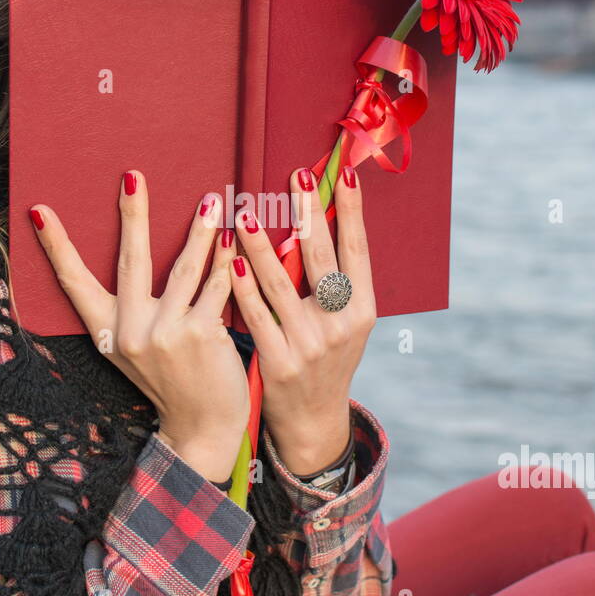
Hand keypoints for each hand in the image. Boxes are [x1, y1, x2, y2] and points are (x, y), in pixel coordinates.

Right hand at [28, 173, 250, 482]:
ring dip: (199, 230)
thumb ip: (135, 308)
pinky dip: (228, 263)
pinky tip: (238, 241)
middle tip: (133, 176)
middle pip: (130, 259)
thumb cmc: (173, 381)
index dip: (56, 246)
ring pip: (183, 267)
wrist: (202, 428)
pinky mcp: (200, 335)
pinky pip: (216, 286)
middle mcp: (129, 331)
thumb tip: (138, 253)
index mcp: (107, 332)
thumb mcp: (137, 349)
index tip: (39, 211)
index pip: (73, 281)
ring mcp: (164, 333)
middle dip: (132, 215)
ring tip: (210, 201)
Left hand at [230, 164, 375, 477]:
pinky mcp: (280, 363)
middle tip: (297, 177)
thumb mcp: (343, 323)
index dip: (351, 211)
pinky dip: (244, 288)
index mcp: (363, 309)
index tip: (343, 174)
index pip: (358, 249)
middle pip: (322, 259)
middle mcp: (341, 325)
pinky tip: (232, 261)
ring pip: (282, 284)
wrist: (313, 422)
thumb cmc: (326, 358)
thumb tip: (315, 219)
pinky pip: (257, 317)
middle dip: (309, 214)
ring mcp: (311, 345)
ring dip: (263, 244)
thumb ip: (332, 280)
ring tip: (246, 212)